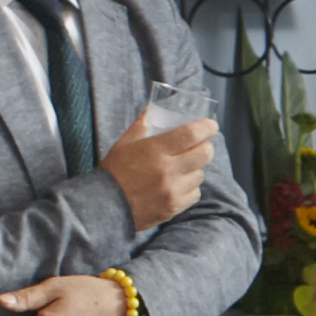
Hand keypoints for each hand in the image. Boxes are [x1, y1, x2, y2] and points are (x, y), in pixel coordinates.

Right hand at [100, 115, 214, 231]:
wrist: (105, 206)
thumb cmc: (114, 171)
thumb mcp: (124, 143)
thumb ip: (141, 125)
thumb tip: (152, 108)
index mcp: (155, 150)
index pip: (191, 134)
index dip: (206, 127)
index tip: (210, 125)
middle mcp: (167, 170)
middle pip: (204, 153)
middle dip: (206, 146)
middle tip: (200, 144)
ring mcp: (172, 190)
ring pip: (200, 174)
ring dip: (196, 168)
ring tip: (184, 167)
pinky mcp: (174, 207)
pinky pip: (195, 193)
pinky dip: (190, 187)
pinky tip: (179, 184)